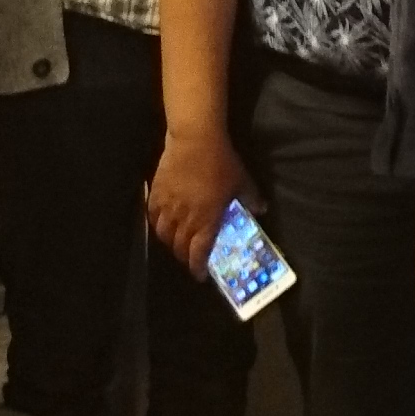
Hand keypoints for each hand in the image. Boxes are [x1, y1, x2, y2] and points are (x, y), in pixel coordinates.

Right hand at [145, 128, 249, 271]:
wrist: (195, 139)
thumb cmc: (221, 162)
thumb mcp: (242, 181)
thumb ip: (251, 198)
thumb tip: (261, 209)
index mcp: (206, 219)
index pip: (198, 252)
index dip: (197, 267)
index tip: (200, 276)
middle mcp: (184, 218)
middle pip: (179, 247)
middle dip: (184, 258)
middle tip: (191, 259)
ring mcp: (168, 206)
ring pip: (163, 235)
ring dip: (170, 244)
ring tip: (176, 244)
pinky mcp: (156, 193)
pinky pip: (153, 217)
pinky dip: (157, 225)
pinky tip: (162, 225)